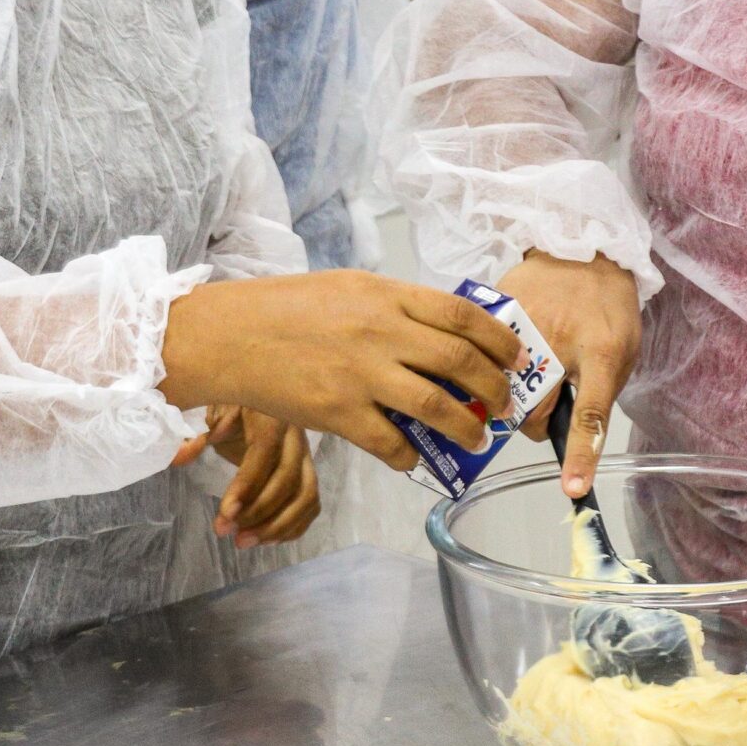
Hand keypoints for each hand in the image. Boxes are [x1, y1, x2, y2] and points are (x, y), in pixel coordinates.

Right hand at [164, 270, 521, 472]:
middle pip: (461, 362)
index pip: (462, 315)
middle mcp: (381, 332)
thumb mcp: (351, 288)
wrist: (231, 335)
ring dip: (466, 428)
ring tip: (475, 437)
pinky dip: (410, 455)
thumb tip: (445, 334)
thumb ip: (397, 307)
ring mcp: (361, 375)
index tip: (515, 357)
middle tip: (503, 404)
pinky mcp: (338, 413)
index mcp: (387, 295)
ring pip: (437, 406)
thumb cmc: (289, 307)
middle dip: (494, 389)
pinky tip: (414, 457)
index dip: (498, 339)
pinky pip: (391, 442)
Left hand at [206, 407, 319, 547]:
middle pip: (290, 479)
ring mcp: (306, 456)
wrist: (261, 396)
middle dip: (260, 513)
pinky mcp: (308, 472)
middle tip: (228, 533)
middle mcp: (296, 437)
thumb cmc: (233, 405)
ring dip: (277, 526)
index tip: (226, 513)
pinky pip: (310, 504)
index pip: (265, 453)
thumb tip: (178, 457)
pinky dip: (293, 526)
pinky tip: (266, 539)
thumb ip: (196, 435)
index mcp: (272, 416)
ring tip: (244, 542)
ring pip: (306, 496)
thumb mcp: (213, 413)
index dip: (248, 485)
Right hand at [499, 252, 640, 497]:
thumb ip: (602, 390)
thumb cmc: (609, 306)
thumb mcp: (624, 349)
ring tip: (524, 382)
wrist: (585, 247)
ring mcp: (528, 324)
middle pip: (535, 411)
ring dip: (513, 397)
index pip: (592, 413)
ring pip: (507, 389)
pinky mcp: (503, 309)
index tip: (573, 488)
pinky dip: (493, 363)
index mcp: (601, 352)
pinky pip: (488, 353)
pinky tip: (504, 354)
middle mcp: (562, 340)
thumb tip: (577, 433)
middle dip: (538, 423)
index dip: (582, 454)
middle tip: (546, 409)